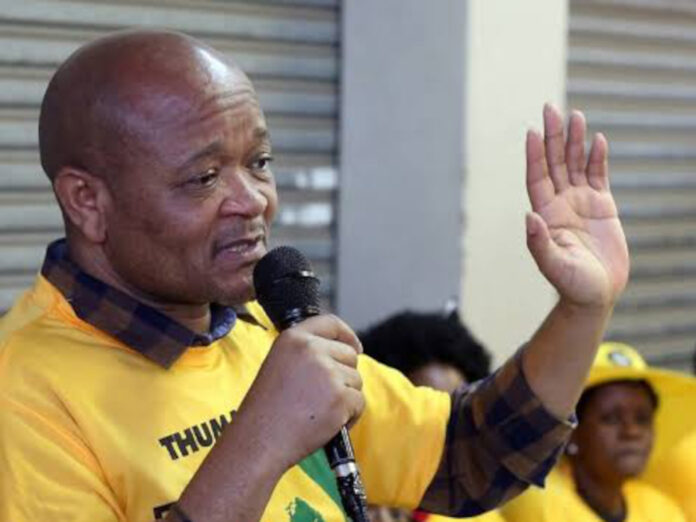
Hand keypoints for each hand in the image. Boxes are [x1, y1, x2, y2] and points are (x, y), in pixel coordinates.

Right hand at [236, 314, 364, 470]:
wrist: (258, 440)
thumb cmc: (266, 410)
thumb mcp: (279, 364)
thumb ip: (307, 353)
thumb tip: (343, 352)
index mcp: (293, 338)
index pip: (331, 323)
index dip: (347, 335)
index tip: (355, 346)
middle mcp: (311, 349)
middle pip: (349, 355)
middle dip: (344, 376)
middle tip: (322, 396)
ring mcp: (327, 372)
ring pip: (356, 380)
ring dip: (346, 398)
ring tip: (319, 411)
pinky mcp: (339, 396)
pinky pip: (359, 402)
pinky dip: (349, 416)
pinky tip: (326, 423)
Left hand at [525, 104, 628, 308]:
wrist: (596, 294)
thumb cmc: (572, 284)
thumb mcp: (554, 266)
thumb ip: (540, 243)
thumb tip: (530, 216)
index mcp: (546, 214)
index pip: (537, 177)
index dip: (535, 155)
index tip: (532, 131)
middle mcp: (560, 203)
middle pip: (554, 163)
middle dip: (553, 136)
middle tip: (551, 108)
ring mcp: (580, 202)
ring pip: (575, 164)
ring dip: (575, 141)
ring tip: (576, 115)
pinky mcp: (601, 206)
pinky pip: (598, 176)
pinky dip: (597, 158)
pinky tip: (597, 141)